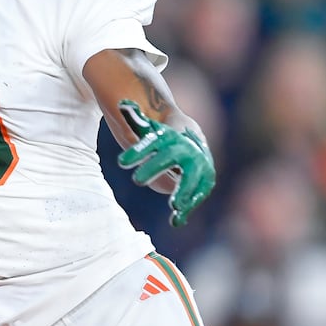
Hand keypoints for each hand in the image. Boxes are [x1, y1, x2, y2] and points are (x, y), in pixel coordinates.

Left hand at [115, 101, 215, 226]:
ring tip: (174, 206)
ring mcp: (198, 165)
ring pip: (190, 178)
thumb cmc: (164, 138)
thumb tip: (122, 103)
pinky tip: (176, 222)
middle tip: (137, 181)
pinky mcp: (205, 181)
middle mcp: (185, 149)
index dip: (137, 152)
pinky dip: (188, 208)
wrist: (193, 142)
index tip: (120, 163)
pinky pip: (197, 195)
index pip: (150, 142)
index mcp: (168, 137)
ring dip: (183, 192)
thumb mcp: (151, 129)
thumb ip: (137, 119)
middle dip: (155, 169)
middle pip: (169, 158)